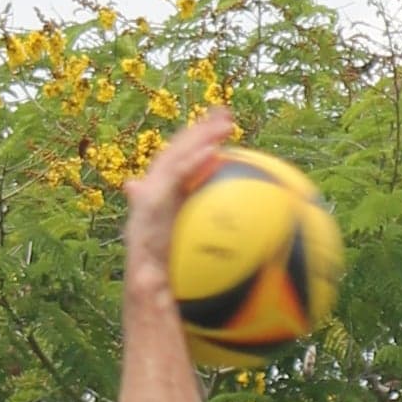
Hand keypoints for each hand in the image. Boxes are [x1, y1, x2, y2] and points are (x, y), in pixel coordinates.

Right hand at [125, 105, 238, 284]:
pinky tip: (214, 152)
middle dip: (200, 129)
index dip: (199, 141)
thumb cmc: (175, 277)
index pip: (181, 160)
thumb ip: (208, 232)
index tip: (222, 127)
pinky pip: (174, 177)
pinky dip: (192, 162)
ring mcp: (151, 195)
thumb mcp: (194, 250)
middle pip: (178, 150)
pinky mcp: (150, 204)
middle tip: (225, 112)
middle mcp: (156, 190)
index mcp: (165, 197)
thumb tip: (252, 235)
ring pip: (175, 156)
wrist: (150, 289)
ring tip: (222, 123)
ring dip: (198, 137)